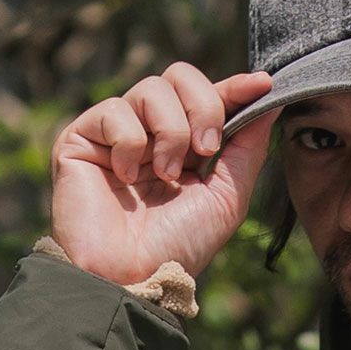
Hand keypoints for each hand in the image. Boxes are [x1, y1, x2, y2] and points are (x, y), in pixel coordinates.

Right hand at [48, 64, 277, 286]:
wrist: (134, 274)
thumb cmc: (180, 245)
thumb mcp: (226, 197)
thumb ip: (247, 148)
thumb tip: (269, 99)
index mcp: (184, 147)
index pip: (207, 97)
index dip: (234, 88)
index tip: (262, 85)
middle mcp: (149, 133)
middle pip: (179, 76)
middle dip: (203, 108)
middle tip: (205, 151)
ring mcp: (115, 133)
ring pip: (151, 89)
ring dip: (170, 133)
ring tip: (164, 175)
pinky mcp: (81, 137)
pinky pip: (114, 111)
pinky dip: (129, 145)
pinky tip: (125, 179)